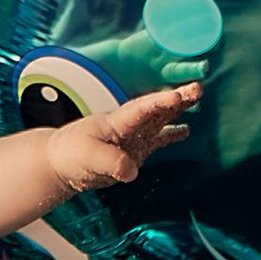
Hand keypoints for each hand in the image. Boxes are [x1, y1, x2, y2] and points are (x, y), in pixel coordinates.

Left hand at [49, 81, 202, 196]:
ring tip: (196, 98)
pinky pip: (158, 139)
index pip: (140, 110)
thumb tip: (132, 171)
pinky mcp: (136, 149)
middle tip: (197, 88)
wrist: (63, 161)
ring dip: (178, 110)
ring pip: (160, 119)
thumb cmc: (72, 153)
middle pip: (156, 109)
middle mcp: (128, 125)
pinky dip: (171, 134)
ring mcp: (134, 136)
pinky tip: (186, 130)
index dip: (158, 103)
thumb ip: (110, 162)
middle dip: (176, 99)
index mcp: (116, 122)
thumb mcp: (88, 157)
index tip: (176, 97)